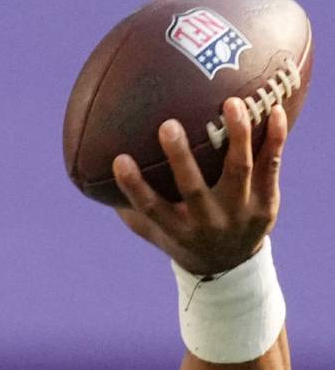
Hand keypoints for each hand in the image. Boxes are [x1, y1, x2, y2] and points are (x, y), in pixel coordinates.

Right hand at [115, 97, 285, 275]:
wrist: (229, 265)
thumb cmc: (179, 236)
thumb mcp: (152, 229)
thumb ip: (128, 204)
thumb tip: (94, 167)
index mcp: (177, 229)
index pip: (151, 208)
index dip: (133, 186)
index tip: (119, 159)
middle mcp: (207, 222)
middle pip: (193, 189)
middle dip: (180, 157)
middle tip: (167, 125)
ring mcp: (240, 212)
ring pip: (238, 171)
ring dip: (235, 137)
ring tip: (231, 103)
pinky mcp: (266, 203)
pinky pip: (271, 167)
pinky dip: (274, 139)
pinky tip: (276, 111)